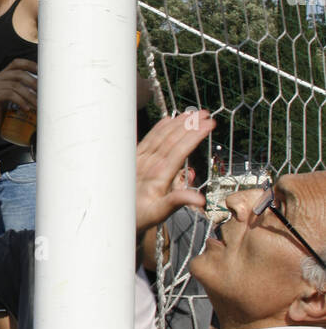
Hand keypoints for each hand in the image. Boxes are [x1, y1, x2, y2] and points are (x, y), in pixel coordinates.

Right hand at [0, 59, 37, 137]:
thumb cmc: (2, 114)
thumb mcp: (12, 98)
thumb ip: (21, 90)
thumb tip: (41, 88)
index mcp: (1, 76)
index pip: (16, 63)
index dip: (29, 65)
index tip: (41, 71)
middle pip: (18, 74)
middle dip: (33, 82)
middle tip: (43, 92)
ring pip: (16, 86)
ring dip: (29, 95)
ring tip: (37, 104)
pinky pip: (10, 95)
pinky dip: (21, 101)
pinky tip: (26, 109)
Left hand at [136, 111, 214, 233]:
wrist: (119, 215)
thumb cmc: (142, 215)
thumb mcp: (161, 212)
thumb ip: (179, 201)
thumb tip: (200, 200)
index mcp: (158, 175)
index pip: (181, 150)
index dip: (196, 135)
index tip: (209, 124)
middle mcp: (149, 163)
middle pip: (172, 138)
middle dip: (190, 124)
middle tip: (205, 114)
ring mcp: (141, 158)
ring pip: (161, 135)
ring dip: (177, 122)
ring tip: (192, 113)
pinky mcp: (135, 157)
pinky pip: (149, 138)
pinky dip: (160, 127)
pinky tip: (169, 119)